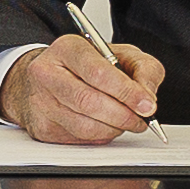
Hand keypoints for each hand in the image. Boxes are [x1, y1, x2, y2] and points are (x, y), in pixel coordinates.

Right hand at [0, 37, 164, 143]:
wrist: (49, 77)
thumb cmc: (87, 65)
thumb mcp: (120, 54)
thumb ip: (143, 69)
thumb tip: (148, 97)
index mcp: (68, 48)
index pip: (98, 72)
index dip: (126, 92)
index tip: (147, 105)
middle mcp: (48, 74)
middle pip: (89, 101)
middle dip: (123, 116)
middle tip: (141, 120)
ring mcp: (41, 102)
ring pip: (84, 126)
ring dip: (113, 129)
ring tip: (125, 122)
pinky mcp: (42, 127)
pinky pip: (78, 140)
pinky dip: (100, 136)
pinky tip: (106, 125)